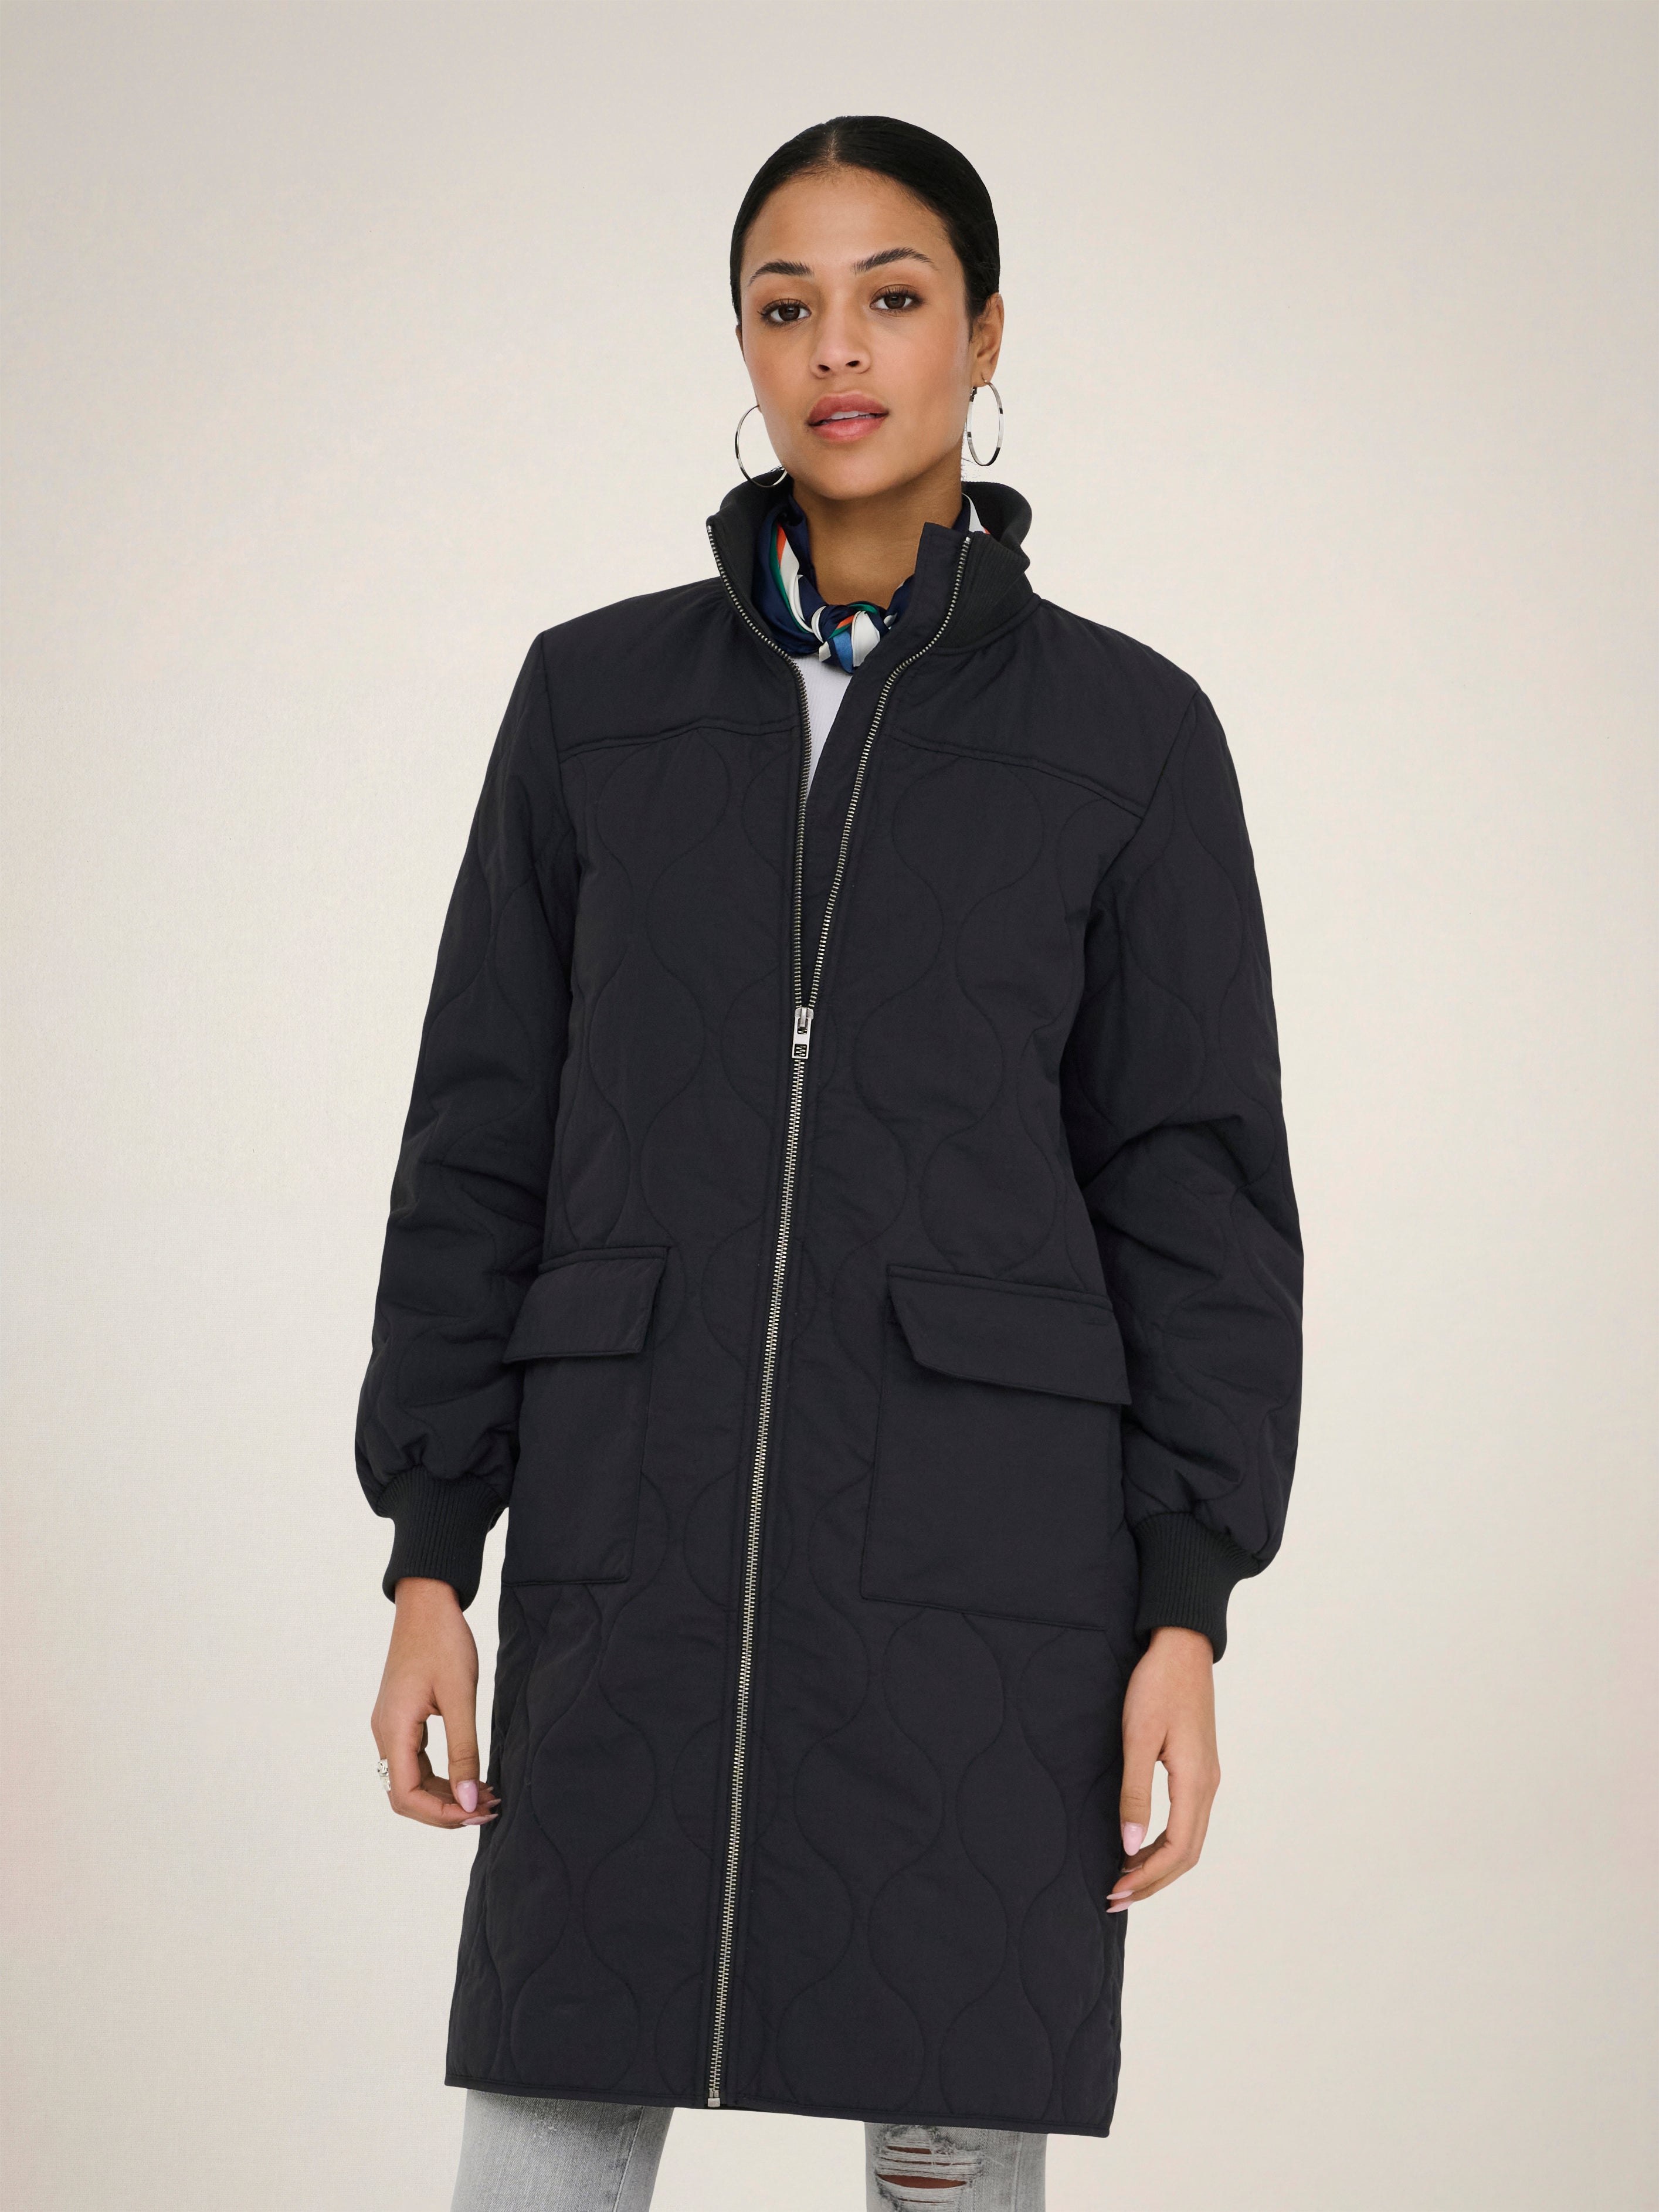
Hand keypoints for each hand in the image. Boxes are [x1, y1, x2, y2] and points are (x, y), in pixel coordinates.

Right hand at [371, 1577, 500, 1830]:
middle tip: (489, 1807)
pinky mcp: (402, 1719)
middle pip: (406, 1795)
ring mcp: (391, 1726)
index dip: (441, 1814)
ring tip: (486, 1795)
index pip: (406, 1796)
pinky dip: (442, 1775)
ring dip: (446, 1793)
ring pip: (412, 1780)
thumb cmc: (443, 1641)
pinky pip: (416, 1761)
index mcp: (393, 1729)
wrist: (426, 1603)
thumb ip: (464, 1751)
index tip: (478, 1813)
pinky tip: (471, 1774)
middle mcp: (385, 1733)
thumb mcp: (460, 1696)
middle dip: (446, 1809)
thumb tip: (470, 1800)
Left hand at [1107, 1625, 1218, 1911]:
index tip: (1114, 1891)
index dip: (1147, 1877)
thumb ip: (1135, 1793)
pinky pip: (1187, 1821)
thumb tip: (1129, 1845)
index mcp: (1196, 1782)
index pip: (1177, 1850)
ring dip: (1159, 1865)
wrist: (1182, 1647)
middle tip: (1114, 1897)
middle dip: (1152, 1881)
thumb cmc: (1157, 1686)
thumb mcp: (1138, 1737)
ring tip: (1124, 1879)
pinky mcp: (1199, 1768)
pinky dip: (1165, 1844)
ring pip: (1189, 1840)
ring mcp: (1207, 1778)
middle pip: (1187, 1854)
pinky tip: (1140, 1846)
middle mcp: (1208, 1786)